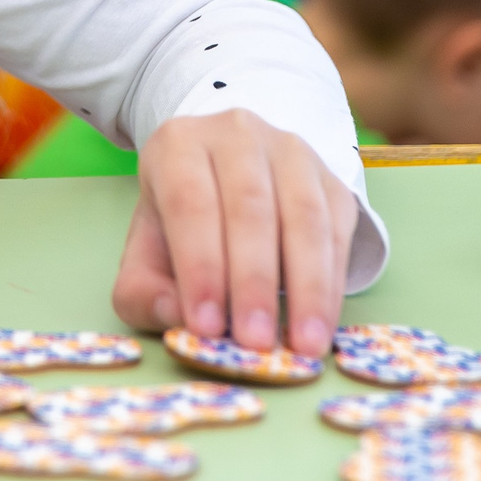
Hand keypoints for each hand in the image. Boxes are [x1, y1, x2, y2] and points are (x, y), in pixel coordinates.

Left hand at [110, 109, 355, 355]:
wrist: (228, 179)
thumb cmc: (183, 224)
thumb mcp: (146, 251)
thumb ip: (142, 290)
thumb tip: (173, 315)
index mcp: (179, 145)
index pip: (189, 204)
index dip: (199, 267)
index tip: (206, 325)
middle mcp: (236, 135)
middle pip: (249, 208)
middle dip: (253, 282)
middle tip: (255, 342)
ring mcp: (291, 152)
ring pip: (303, 217)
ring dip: (306, 287)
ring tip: (301, 345)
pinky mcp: (333, 180)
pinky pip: (338, 230)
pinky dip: (332, 282)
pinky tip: (321, 323)